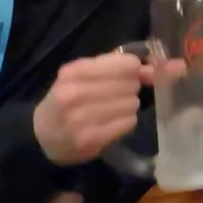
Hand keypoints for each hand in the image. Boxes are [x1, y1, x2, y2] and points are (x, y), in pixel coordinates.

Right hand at [33, 51, 153, 165]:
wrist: (41, 135)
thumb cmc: (67, 99)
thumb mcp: (84, 74)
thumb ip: (118, 65)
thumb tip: (160, 67)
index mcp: (74, 71)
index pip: (126, 64)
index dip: (134, 70)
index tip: (132, 75)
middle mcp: (75, 92)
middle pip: (130, 84)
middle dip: (130, 89)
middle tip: (117, 95)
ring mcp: (81, 117)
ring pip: (131, 103)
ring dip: (128, 107)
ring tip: (112, 111)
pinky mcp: (90, 138)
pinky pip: (128, 122)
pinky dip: (125, 122)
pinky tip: (112, 123)